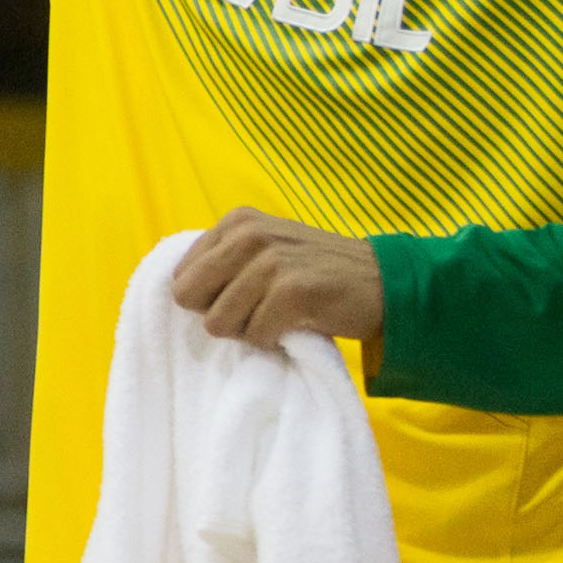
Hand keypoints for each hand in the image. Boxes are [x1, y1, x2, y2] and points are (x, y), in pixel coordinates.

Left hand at [169, 208, 383, 346]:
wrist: (384, 284)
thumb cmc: (316, 273)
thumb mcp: (265, 250)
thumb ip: (223, 261)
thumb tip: (178, 292)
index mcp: (236, 222)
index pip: (181, 276)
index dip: (207, 298)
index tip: (243, 297)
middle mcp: (249, 234)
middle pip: (188, 298)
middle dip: (218, 315)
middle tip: (256, 311)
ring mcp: (270, 260)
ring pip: (218, 322)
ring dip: (249, 331)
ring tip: (280, 316)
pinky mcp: (292, 290)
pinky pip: (255, 335)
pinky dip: (273, 341)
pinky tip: (296, 325)